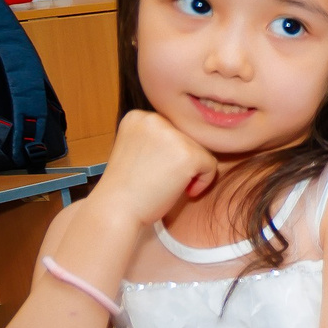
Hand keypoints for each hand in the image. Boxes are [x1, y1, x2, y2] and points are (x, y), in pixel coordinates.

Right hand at [94, 110, 218, 228]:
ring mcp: (171, 135)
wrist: (117, 210)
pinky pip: (211, 165)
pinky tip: (182, 190)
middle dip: (181, 162)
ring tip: (167, 184)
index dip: (169, 155)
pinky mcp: (188, 154)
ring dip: (191, 172)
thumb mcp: (138, 150)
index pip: (174, 130)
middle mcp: (154, 119)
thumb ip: (159, 138)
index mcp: (139, 116)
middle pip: (189, 138)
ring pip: (201, 151)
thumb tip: (191, 135)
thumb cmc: (129, 187)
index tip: (152, 170)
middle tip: (159, 179)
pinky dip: (202, 182)